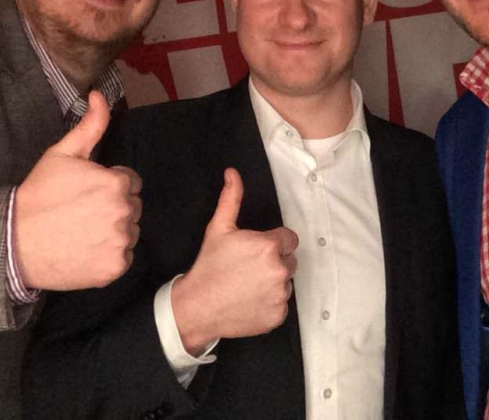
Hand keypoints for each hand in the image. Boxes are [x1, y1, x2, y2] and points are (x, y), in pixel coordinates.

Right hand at [14, 91, 141, 289]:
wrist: (13, 242)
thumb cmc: (39, 195)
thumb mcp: (62, 154)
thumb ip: (90, 125)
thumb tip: (101, 95)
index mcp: (117, 184)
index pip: (129, 183)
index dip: (108, 186)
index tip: (86, 194)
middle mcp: (124, 213)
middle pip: (132, 208)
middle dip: (113, 208)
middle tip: (81, 214)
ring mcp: (120, 242)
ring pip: (129, 232)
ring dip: (113, 232)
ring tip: (81, 232)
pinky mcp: (114, 268)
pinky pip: (122, 258)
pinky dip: (108, 256)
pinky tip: (84, 250)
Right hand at [171, 168, 297, 352]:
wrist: (198, 307)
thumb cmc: (209, 266)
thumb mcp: (219, 228)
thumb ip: (231, 199)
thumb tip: (233, 173)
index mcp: (269, 246)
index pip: (289, 239)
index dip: (275, 243)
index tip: (258, 250)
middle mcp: (279, 270)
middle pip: (290, 260)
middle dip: (275, 261)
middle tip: (250, 268)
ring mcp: (280, 294)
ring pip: (287, 282)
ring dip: (274, 282)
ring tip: (249, 284)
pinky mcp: (278, 315)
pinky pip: (282, 303)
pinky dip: (271, 303)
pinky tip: (251, 301)